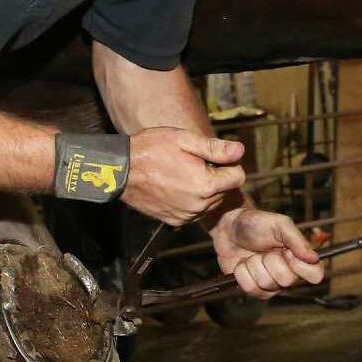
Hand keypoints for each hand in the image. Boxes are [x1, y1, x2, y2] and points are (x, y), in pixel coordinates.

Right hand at [122, 128, 244, 224]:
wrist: (120, 170)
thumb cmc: (150, 150)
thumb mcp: (185, 140)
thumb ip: (215, 148)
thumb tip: (240, 151)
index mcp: (205, 185)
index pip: (238, 177)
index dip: (229, 164)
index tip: (213, 157)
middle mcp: (198, 205)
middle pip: (225, 191)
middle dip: (216, 177)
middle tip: (194, 163)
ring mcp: (186, 216)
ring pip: (211, 203)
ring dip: (205, 190)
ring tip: (183, 173)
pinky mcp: (175, 221)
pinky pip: (195, 212)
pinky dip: (192, 200)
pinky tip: (176, 186)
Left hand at [211, 207, 322, 297]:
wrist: (229, 228)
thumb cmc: (257, 224)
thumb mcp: (279, 224)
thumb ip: (297, 240)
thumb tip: (314, 257)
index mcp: (299, 258)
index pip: (315, 275)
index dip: (302, 267)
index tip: (288, 253)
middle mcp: (288, 274)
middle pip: (287, 280)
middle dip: (271, 261)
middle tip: (266, 250)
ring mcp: (270, 284)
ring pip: (266, 284)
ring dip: (255, 265)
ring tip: (253, 255)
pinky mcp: (252, 289)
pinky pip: (250, 288)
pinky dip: (242, 272)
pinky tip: (243, 263)